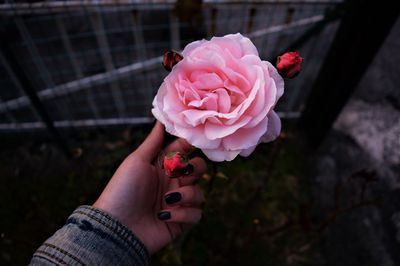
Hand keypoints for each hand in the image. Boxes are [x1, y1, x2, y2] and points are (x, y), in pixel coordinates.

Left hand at [93, 122, 205, 253]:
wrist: (116, 227)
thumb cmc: (123, 190)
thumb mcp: (137, 161)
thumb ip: (153, 141)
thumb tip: (160, 118)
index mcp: (162, 166)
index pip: (184, 150)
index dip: (191, 144)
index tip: (194, 140)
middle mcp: (172, 182)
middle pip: (199, 168)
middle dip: (196, 168)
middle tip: (184, 171)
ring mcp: (178, 202)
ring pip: (200, 192)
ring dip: (187, 194)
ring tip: (168, 200)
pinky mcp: (180, 222)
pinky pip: (196, 215)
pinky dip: (183, 215)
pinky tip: (164, 216)